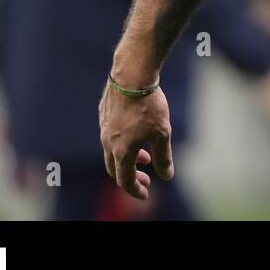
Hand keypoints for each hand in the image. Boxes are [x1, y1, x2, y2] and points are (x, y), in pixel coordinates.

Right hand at [99, 77, 173, 199]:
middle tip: (146, 179)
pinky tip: (136, 134)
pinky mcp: (104, 114)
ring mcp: (103, 128)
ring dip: (128, 159)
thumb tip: (166, 176)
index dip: (136, 191)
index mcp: (121, 151)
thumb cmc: (149, 104)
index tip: (146, 194)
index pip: (125, 180)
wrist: (132, 75)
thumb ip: (163, 157)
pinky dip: (123, 144)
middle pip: (115, 169)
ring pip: (112, 152)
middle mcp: (108, 142)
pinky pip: (110, 136)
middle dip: (131, 178)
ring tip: (146, 157)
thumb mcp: (162, 133)